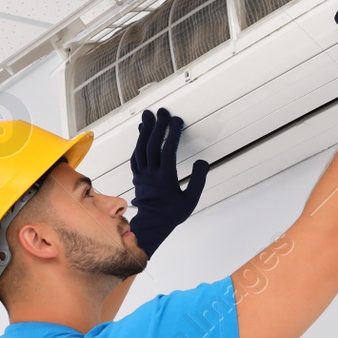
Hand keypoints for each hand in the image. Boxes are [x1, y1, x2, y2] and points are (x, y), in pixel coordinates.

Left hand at [128, 107, 207, 257]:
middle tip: (162, 112)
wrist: (151, 225)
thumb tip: (202, 162)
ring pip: (141, 149)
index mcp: (165, 179)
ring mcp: (142, 175)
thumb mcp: (190, 201)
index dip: (172, 135)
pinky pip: (135, 156)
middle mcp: (151, 175)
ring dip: (145, 131)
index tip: (177, 122)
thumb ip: (198, 181)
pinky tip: (141, 134)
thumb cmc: (171, 214)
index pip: (168, 151)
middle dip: (158, 126)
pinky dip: (138, 143)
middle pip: (153, 146)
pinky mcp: (137, 176)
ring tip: (149, 116)